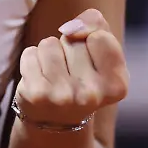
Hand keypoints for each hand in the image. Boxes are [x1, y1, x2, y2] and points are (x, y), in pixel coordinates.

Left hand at [16, 8, 129, 127]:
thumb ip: (97, 26)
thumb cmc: (82, 78)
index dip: (90, 41)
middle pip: (74, 39)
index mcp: (117, 86)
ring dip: (49, 53)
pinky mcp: (36, 94)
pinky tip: (39, 79)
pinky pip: (30, 53)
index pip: (100, 36)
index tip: (89, 61)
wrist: (55, 121)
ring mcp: (62, 96)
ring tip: (54, 75)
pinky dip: (32, 60)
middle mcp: (92, 95)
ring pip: (50, 43)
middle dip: (69, 48)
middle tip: (70, 73)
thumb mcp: (102, 54)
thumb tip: (71, 27)